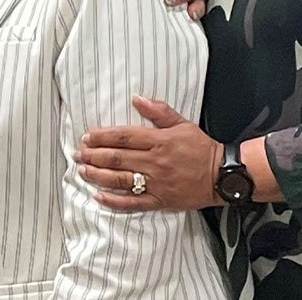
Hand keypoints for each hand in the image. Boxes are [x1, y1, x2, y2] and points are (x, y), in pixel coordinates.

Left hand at [74, 96, 222, 211]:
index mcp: (159, 141)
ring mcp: (157, 183)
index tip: (87, 137)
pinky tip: (98, 196)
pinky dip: (114, 201)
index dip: (102, 137)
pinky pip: (134, 203)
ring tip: (82, 170)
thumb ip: (159, 112)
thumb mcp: (183, 124)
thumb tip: (137, 99)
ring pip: (121, 179)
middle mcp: (155, 162)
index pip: (124, 137)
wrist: (223, 175)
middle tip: (78, 153)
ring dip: (98, 175)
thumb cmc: (202, 148)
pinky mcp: (161, 200)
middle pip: (118, 158)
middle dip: (94, 155)